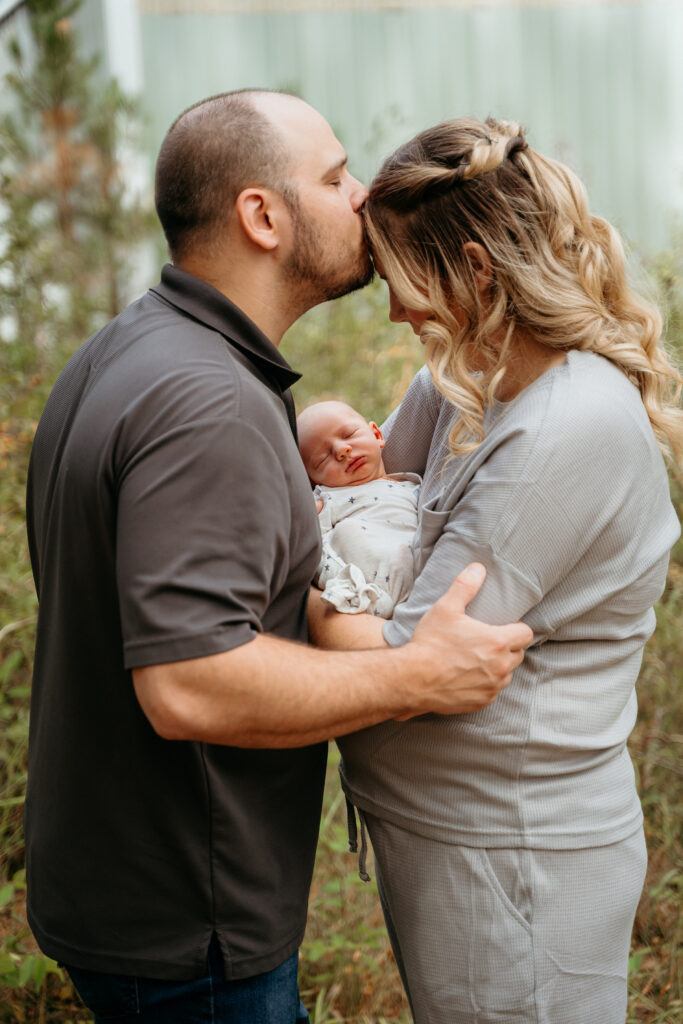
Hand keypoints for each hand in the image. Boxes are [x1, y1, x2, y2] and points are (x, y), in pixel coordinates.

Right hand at [401, 563, 532, 718]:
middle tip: (485, 642)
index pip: (526, 634)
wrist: (412, 679)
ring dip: (497, 667)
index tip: (504, 627)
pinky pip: (493, 691)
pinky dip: (485, 684)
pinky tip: (467, 676)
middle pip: (518, 654)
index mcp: (497, 641)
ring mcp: (492, 687)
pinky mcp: (482, 702)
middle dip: (507, 647)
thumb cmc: (430, 643)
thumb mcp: (446, 608)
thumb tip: (478, 568)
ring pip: (507, 674)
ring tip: (476, 659)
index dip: (516, 629)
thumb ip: (465, 586)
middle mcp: (500, 666)